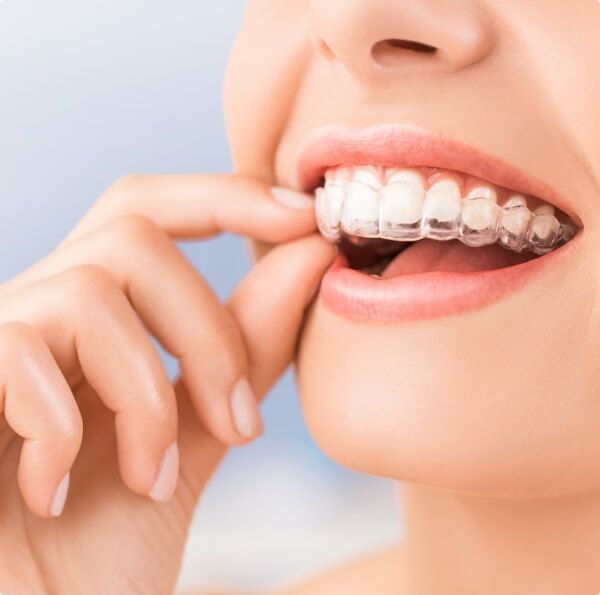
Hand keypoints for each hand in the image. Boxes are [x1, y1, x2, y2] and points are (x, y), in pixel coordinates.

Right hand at [0, 174, 335, 593]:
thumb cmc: (102, 547)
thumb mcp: (197, 434)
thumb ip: (247, 348)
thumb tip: (309, 256)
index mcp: (95, 319)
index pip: (149, 211)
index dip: (223, 196)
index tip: (303, 218)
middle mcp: (38, 311)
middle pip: (133, 236)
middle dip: (208, 331)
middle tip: (239, 426)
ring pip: (91, 290)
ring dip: (147, 396)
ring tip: (152, 478)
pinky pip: (18, 349)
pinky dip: (65, 428)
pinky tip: (57, 495)